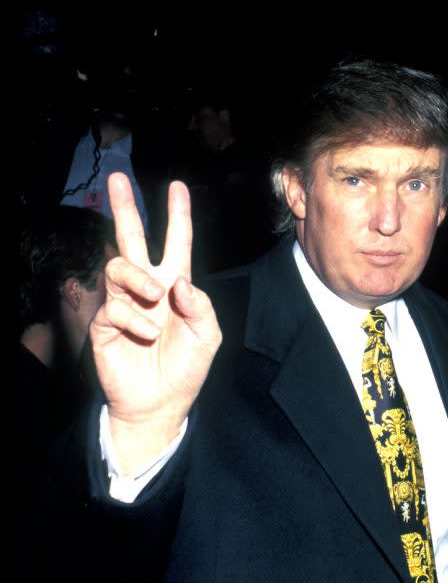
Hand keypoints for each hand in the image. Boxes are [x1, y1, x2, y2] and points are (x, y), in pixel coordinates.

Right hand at [90, 173, 221, 472]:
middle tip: (117, 179)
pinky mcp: (104, 322)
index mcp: (174, 285)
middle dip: (125, 208)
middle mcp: (147, 287)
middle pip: (132, 238)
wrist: (160, 403)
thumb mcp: (208, 335)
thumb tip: (178, 280)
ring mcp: (124, 302)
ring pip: (119, 266)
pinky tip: (144, 336)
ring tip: (155, 298)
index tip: (178, 186)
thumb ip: (200, 305)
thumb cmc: (186, 368)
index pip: (176, 243)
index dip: (178, 215)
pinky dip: (134, 320)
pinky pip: (114, 306)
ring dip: (139, 279)